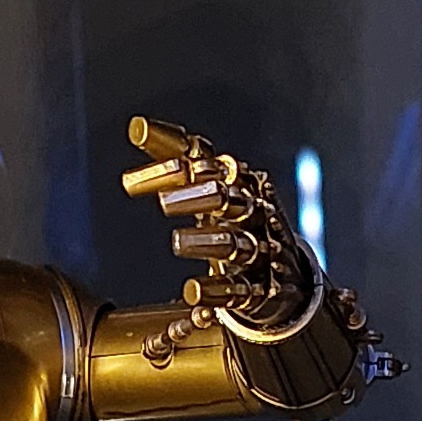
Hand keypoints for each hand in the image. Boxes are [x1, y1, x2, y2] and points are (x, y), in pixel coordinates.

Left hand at [123, 118, 319, 332]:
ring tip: (177, 243)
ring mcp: (257, 249)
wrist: (284, 275)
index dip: (171, 144)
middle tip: (163, 204)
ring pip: (232, 243)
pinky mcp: (260, 288)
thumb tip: (136, 127)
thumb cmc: (235, 220)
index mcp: (233, 179)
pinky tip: (192, 293)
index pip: (201, 154)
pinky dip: (216, 291)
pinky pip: (238, 290)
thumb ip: (177, 163)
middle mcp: (248, 209)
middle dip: (196, 197)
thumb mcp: (210, 187)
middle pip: (224, 197)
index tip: (137, 135)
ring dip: (205, 242)